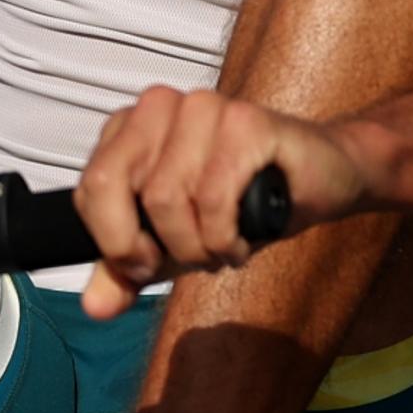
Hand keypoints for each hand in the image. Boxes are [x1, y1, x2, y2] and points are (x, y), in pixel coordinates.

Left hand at [75, 85, 372, 318]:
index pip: (90, 187)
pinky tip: (245, 237)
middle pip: (113, 186)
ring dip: (199, 245)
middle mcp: (162, 105)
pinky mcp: (247, 121)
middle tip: (190, 258)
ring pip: (165, 197)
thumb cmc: (246, 203)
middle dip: (153, 243)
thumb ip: (128, 270)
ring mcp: (206, 107)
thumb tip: (95, 308)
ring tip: (225, 245)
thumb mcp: (175, 243)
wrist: (322, 181)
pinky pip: (213, 198)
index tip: (148, 263)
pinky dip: (227, 236)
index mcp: (133, 125)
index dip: (114, 241)